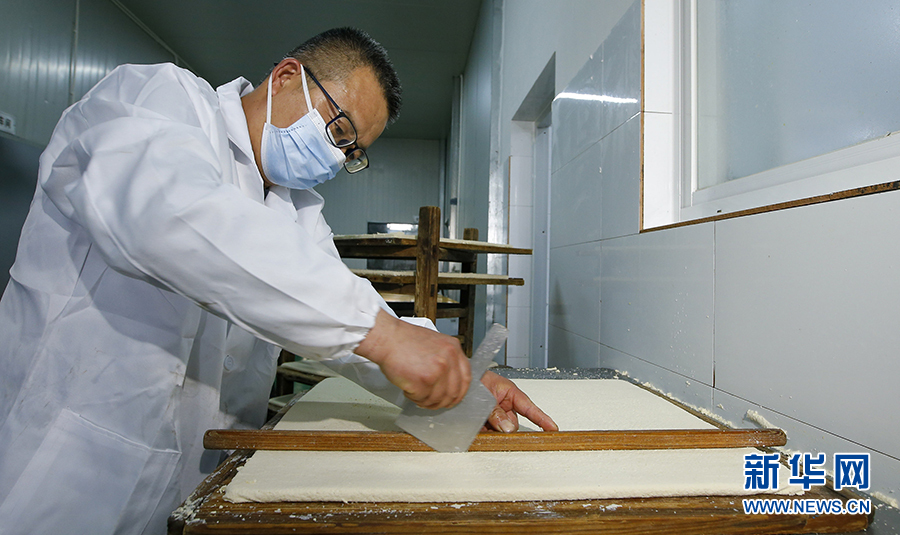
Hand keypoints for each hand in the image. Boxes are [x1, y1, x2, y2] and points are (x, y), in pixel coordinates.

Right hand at [355, 310, 470, 408]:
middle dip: (442, 402)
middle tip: (432, 402)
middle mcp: (449, 359)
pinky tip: (408, 388)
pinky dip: (413, 398)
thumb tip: (449, 382)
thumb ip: (446, 360)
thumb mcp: (435, 344)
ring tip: (415, 392)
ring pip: (437, 399)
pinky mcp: (423, 381)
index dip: (460, 392)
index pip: (466, 378)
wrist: (387, 338)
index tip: (453, 398)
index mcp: (454, 348)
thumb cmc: (404, 340)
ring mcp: (437, 371)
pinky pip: (422, 399)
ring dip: (425, 400)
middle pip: (453, 392)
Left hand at [480, 371, 558, 432]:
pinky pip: (490, 431)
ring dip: (493, 430)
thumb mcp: (486, 395)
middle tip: (493, 424)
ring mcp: (496, 412)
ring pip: (501, 429)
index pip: (530, 408)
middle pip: (513, 424)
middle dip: (506, 428)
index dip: (542, 419)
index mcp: (510, 393)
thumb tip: (507, 428)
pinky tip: (478, 426)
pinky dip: (485, 431)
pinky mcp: (485, 420)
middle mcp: (505, 404)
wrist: (458, 379)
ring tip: (481, 421)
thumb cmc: (474, 379)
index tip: (553, 428)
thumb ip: (496, 413)